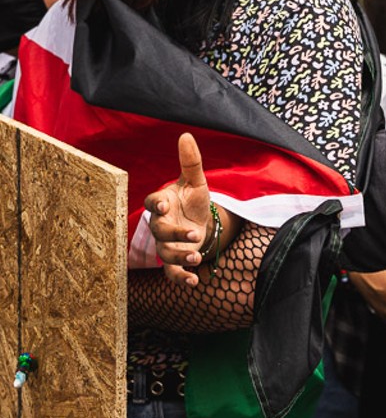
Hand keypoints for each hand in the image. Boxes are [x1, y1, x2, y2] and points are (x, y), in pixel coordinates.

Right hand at [145, 133, 212, 286]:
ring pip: (165, 254)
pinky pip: (172, 273)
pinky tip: (195, 282)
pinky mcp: (176, 260)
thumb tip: (186, 135)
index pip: (152, 203)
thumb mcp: (196, 181)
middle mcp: (160, 225)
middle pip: (159, 232)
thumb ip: (191, 162)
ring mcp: (167, 244)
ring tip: (197, 257)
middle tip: (194, 232)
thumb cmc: (193, 200)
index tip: (163, 204)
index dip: (156, 204)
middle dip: (174, 233)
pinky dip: (182, 278)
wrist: (201, 222)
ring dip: (180, 258)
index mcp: (162, 203)